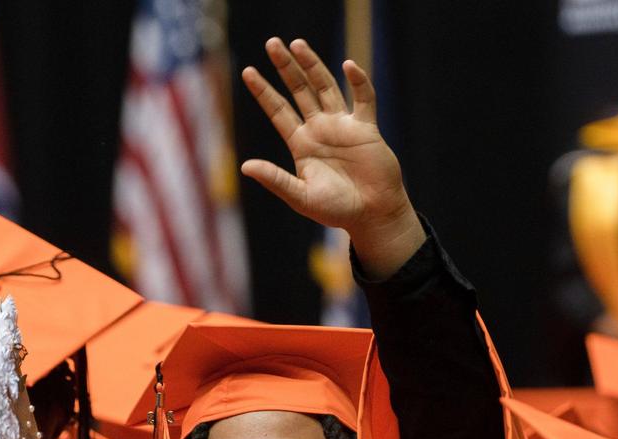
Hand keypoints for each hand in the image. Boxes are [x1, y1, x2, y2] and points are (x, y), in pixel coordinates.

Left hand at [241, 38, 424, 278]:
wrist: (372, 215)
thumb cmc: (337, 211)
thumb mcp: (301, 197)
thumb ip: (275, 180)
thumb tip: (245, 167)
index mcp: (302, 145)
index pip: (278, 111)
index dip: (263, 92)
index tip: (247, 72)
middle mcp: (320, 130)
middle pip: (299, 91)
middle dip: (286, 68)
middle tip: (271, 43)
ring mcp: (343, 126)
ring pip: (326, 87)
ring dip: (313, 65)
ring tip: (297, 44)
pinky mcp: (366, 128)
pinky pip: (363, 98)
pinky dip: (358, 81)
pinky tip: (348, 65)